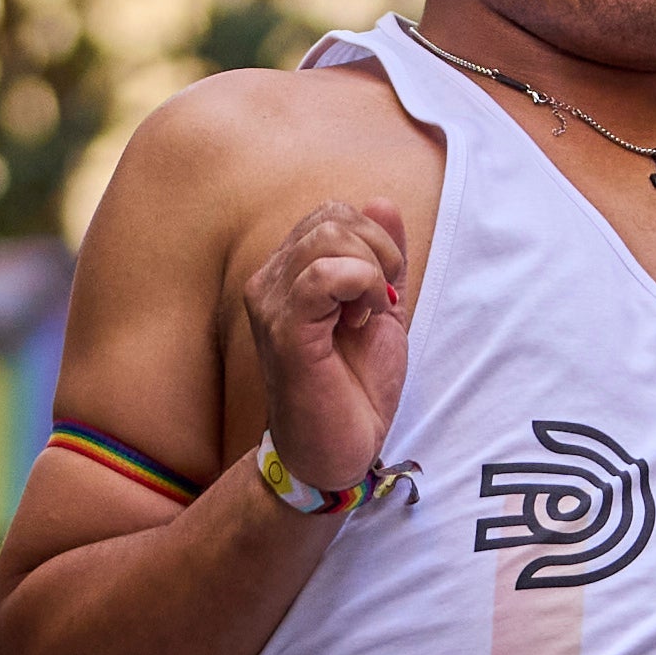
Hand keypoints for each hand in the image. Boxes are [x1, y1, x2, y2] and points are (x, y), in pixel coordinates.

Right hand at [235, 200, 412, 505]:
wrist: (336, 453)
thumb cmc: (352, 390)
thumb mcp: (380, 312)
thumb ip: (383, 260)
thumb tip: (382, 201)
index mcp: (290, 274)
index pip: (332, 214)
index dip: (375, 241)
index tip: (385, 292)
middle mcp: (270, 281)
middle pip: (331, 217)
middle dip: (379, 251)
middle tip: (383, 301)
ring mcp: (271, 303)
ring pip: (328, 237)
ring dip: (371, 271)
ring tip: (369, 314)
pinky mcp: (284, 330)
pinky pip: (323, 275)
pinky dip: (360, 287)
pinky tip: (362, 321)